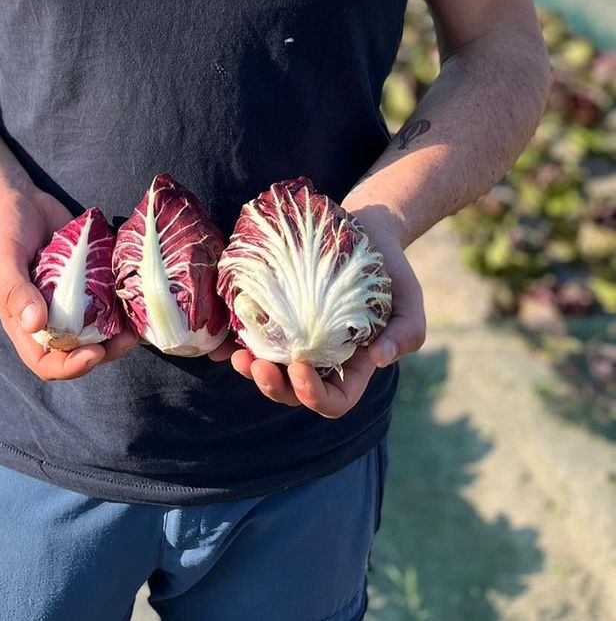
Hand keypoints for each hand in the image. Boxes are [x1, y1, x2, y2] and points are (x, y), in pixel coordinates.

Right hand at [0, 186, 140, 381]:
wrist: (21, 198)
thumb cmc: (5, 231)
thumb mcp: (6, 260)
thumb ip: (17, 291)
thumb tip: (36, 324)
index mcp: (24, 322)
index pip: (46, 362)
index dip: (70, 366)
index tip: (94, 352)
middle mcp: (50, 317)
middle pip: (78, 352)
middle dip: (104, 353)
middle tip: (126, 340)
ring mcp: (70, 300)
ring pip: (97, 331)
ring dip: (118, 334)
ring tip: (137, 326)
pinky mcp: (87, 280)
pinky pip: (106, 301)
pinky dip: (122, 305)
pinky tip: (136, 297)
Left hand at [208, 204, 425, 418]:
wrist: (367, 230)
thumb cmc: (392, 269)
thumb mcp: (410, 300)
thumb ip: (406, 332)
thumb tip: (379, 358)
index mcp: (353, 366)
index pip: (334, 400)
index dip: (315, 395)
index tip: (301, 368)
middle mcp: (321, 358)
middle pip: (293, 392)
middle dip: (273, 386)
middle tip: (257, 365)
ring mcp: (297, 337)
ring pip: (271, 369)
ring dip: (252, 371)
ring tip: (238, 357)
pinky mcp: (278, 313)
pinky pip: (255, 336)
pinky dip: (237, 343)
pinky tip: (221, 345)